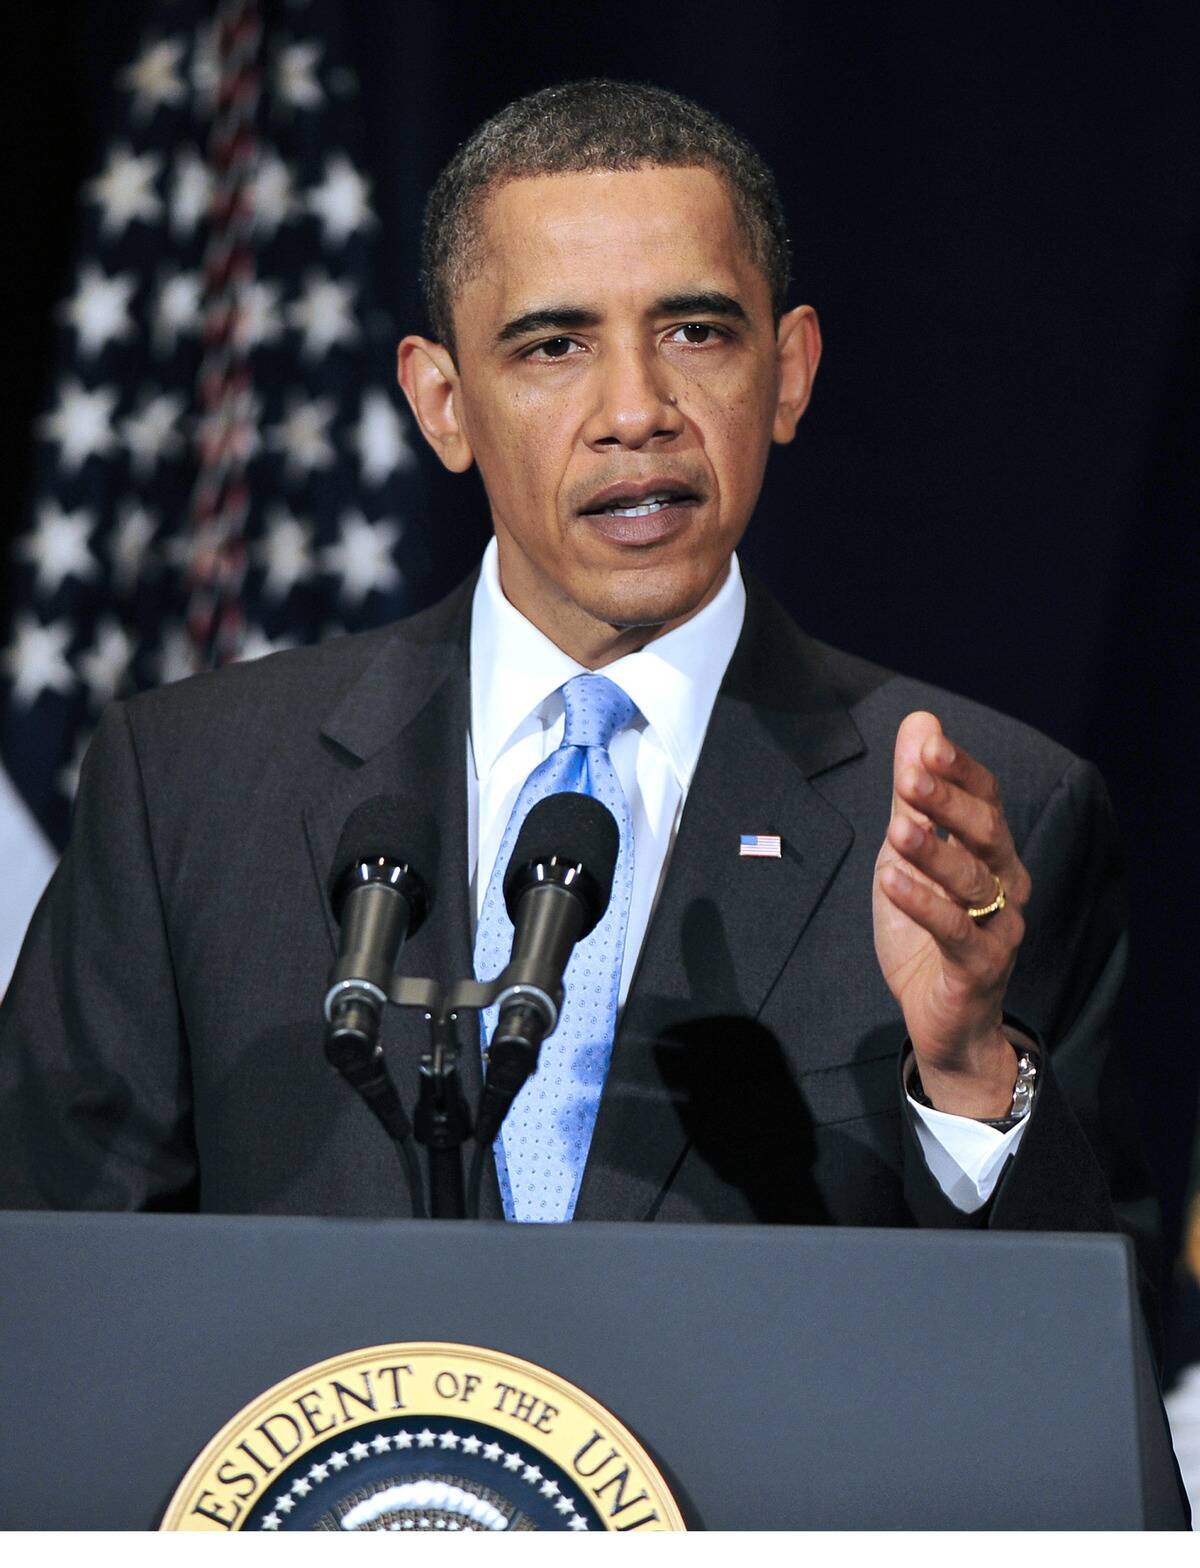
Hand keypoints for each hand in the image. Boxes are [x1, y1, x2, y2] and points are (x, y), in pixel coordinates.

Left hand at [873, 711, 1031, 1117]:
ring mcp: (999, 927)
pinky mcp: (981, 967)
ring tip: (896, 828)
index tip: (926, 743)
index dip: (958, 770)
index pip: (985, 798)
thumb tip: (919, 721)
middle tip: (911, 777)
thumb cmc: (927, 931)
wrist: (942, 1020)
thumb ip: (912, 794)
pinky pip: (956, 932)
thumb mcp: (907, 854)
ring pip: (974, 881)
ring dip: (934, 852)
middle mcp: (1006, 884)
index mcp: (991, 852)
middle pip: (988, 832)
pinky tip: (891, 880)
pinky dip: (924, 904)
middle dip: (949, 802)